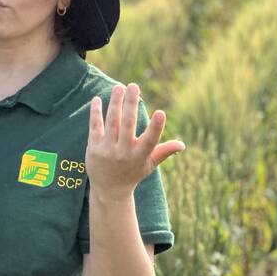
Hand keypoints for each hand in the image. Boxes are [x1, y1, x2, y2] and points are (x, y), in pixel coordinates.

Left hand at [86, 83, 183, 201]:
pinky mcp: (93, 148)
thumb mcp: (150, 164)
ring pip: (111, 122)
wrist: (109, 189)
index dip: (155, 127)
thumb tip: (182, 145)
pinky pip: (95, 127)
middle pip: (128, 125)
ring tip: (119, 87)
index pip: (150, 140)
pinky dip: (96, 113)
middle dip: (131, 105)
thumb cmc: (133, 173)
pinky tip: (97, 99)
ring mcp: (107, 150)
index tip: (160, 112)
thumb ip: (164, 151)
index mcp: (140, 156)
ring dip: (115, 103)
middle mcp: (123, 152)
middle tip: (134, 86)